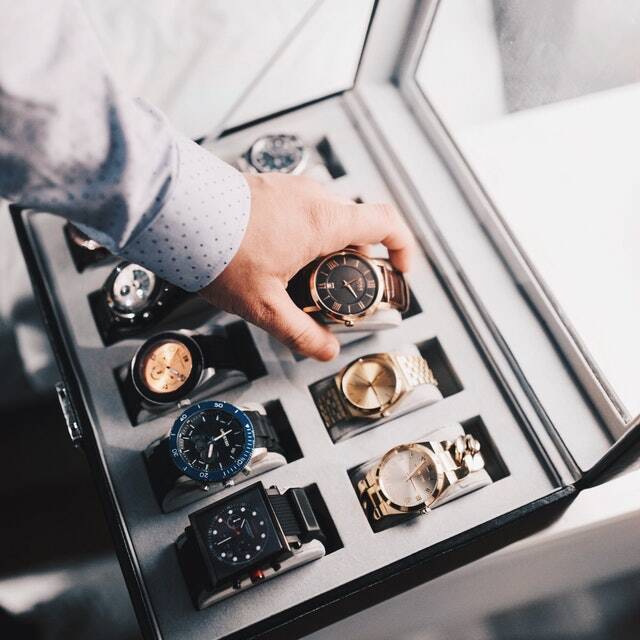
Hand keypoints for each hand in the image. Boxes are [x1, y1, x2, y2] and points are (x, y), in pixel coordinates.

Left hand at [199, 173, 413, 360]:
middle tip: (343, 288)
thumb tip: (326, 350)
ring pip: (327, 217)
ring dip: (329, 245)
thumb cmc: (217, 249)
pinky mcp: (270, 187)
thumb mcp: (264, 305)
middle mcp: (313, 197)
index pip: (386, 221)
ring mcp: (290, 188)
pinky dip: (305, 232)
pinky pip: (302, 208)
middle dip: (359, 258)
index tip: (399, 268)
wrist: (176, 211)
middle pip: (357, 225)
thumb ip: (300, 332)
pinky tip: (279, 257)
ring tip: (305, 277)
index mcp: (323, 222)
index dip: (402, 245)